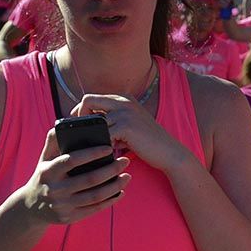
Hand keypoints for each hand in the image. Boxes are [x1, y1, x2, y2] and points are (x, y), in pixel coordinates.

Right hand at [20, 129, 130, 224]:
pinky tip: (121, 191)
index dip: (92, 154)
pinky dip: (111, 200)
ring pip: (96, 195)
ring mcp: (63, 205)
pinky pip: (95, 208)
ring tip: (127, 176)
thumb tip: (63, 123)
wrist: (31, 207)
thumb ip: (53, 142)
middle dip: (111, 169)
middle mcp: (55, 189)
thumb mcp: (44, 160)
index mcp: (48, 171)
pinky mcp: (70, 217)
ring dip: (116, 185)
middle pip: (90, 179)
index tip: (109, 148)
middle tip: (125, 161)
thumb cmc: (44, 177)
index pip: (72, 160)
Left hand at [73, 94, 188, 171]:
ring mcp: (125, 112)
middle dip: (81, 116)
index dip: (83, 110)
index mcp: (124, 98)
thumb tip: (89, 123)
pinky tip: (116, 149)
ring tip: (107, 144)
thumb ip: (112, 120)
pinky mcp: (126, 126)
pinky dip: (106, 143)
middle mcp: (124, 101)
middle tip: (84, 132)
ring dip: (97, 134)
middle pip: (88, 100)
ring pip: (95, 120)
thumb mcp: (130, 125)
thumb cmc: (149, 142)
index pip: (93, 97)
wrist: (170, 152)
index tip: (82, 123)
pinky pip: (104, 133)